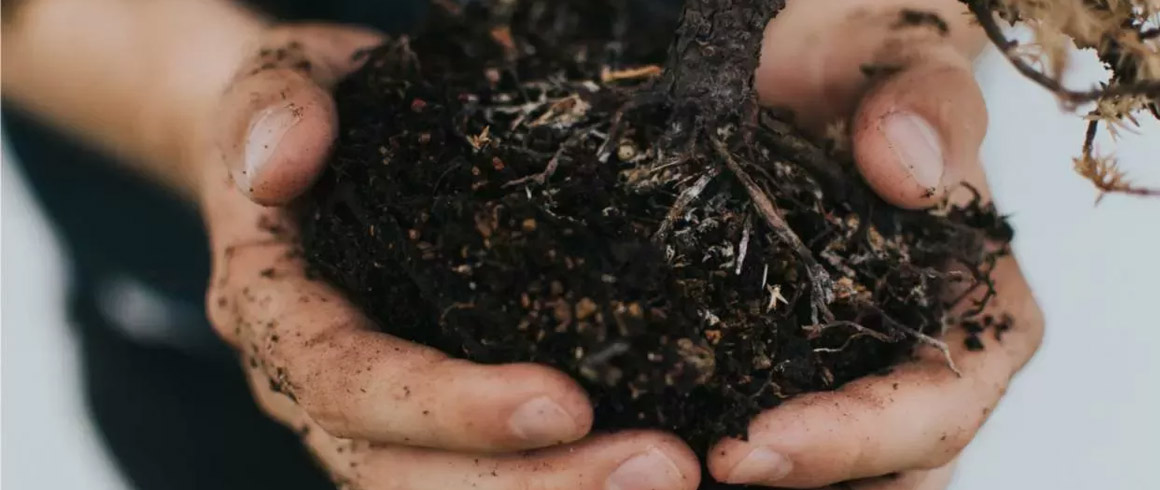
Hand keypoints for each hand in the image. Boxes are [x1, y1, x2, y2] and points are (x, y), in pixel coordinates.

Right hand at [201, 24, 699, 489]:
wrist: (313, 137)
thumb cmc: (312, 105)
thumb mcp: (283, 76)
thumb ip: (274, 106)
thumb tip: (283, 166)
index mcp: (275, 311)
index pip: (348, 383)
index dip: (450, 407)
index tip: (565, 402)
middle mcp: (318, 385)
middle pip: (407, 474)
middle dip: (534, 484)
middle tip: (660, 466)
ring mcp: (376, 410)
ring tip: (671, 473)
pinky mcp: (432, 410)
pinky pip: (487, 465)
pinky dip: (559, 475)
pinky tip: (640, 463)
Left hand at [706, 1, 1043, 487]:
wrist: (813, 72)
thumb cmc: (871, 69)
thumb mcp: (906, 62)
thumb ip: (926, 106)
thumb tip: (907, 173)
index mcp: (978, 314)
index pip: (933, 413)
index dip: (854, 444)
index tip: (755, 445)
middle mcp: (921, 363)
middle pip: (885, 476)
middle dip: (801, 484)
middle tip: (698, 469)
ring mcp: (852, 376)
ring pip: (827, 475)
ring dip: (765, 481)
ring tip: (668, 469)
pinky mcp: (781, 367)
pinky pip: (762, 428)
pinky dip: (717, 445)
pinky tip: (655, 437)